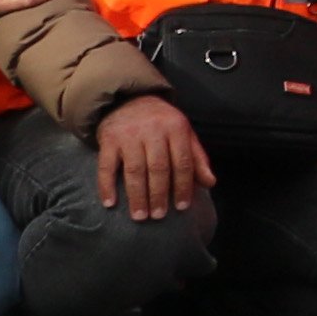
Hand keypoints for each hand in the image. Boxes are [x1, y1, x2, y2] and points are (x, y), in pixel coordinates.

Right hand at [94, 95, 213, 225]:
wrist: (128, 99)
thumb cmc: (161, 123)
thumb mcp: (184, 134)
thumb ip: (197, 158)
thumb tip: (210, 183)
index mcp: (176, 128)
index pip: (182, 162)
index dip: (184, 186)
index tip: (183, 207)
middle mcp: (153, 130)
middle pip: (158, 168)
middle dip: (159, 194)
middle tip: (159, 216)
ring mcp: (129, 134)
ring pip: (134, 170)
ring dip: (137, 196)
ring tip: (140, 216)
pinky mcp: (109, 139)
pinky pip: (106, 166)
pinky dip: (107, 185)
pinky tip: (110, 203)